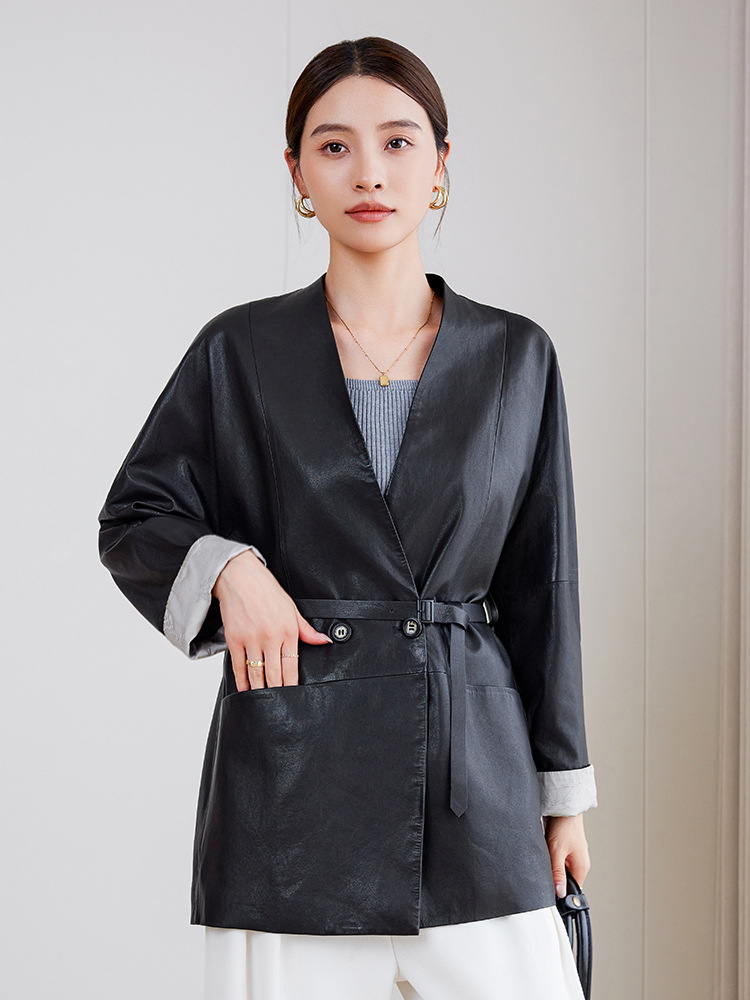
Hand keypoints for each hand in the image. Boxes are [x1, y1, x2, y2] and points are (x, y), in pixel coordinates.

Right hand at [212, 549, 332, 691]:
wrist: (240, 577)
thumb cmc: (267, 592)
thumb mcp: (292, 609)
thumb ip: (306, 630)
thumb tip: (324, 641)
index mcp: (287, 631)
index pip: (292, 666)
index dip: (292, 685)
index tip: (293, 698)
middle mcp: (270, 637)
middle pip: (275, 674)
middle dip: (277, 692)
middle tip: (279, 707)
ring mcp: (251, 639)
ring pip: (257, 674)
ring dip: (260, 691)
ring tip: (263, 703)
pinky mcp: (234, 639)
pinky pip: (238, 667)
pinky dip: (242, 681)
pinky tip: (245, 690)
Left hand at [544, 813, 590, 897]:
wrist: (564, 808)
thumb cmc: (564, 827)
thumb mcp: (557, 852)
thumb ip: (558, 873)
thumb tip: (560, 893)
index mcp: (582, 868)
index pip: (572, 889)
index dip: (560, 890)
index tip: (549, 888)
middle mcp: (580, 863)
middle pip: (566, 879)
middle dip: (555, 876)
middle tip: (546, 866)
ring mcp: (575, 856)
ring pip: (561, 869)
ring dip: (553, 865)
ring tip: (549, 854)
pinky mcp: (568, 849)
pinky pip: (560, 859)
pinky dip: (553, 857)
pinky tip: (548, 849)